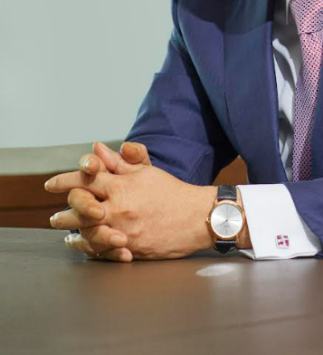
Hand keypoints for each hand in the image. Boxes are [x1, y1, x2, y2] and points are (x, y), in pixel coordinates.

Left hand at [46, 142, 217, 260]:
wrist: (196, 217)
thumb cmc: (172, 192)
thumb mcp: (147, 172)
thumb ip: (120, 161)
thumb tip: (97, 149)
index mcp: (122, 185)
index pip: (85, 178)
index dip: (65, 180)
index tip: (51, 184)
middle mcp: (119, 207)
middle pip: (79, 207)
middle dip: (64, 211)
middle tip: (54, 216)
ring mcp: (122, 229)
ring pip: (85, 230)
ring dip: (71, 230)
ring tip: (63, 231)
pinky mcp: (129, 247)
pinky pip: (99, 249)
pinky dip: (86, 247)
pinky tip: (81, 244)